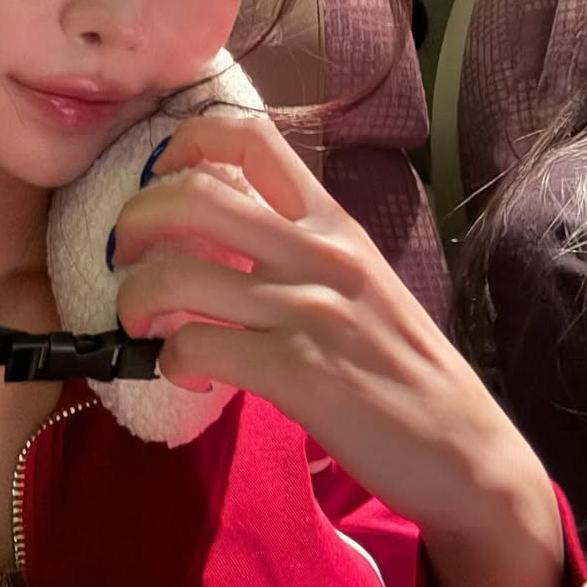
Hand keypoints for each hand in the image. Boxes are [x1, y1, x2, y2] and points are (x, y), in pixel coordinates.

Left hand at [112, 115, 564, 586]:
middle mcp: (317, 254)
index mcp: (330, 222)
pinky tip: (183, 370)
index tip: (158, 172)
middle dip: (136, 218)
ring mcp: (308, 312)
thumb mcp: (356, 276)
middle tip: (123, 252)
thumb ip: (295, 243)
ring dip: (135, 297)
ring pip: (179, 274)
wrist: (463, 450)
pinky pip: (198, 345)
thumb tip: (214, 224)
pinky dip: (171, 358)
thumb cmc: (398, 360)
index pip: (251, 136)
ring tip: (138, 322)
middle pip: (195, 195)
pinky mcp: (299, 374)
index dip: (186, 139)